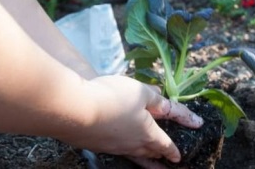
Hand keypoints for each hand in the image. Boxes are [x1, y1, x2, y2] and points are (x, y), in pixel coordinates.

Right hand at [57, 75, 202, 162]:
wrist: (75, 109)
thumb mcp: (141, 92)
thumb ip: (156, 99)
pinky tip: (119, 148)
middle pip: (149, 153)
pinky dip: (124, 151)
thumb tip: (166, 104)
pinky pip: (117, 150)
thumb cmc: (114, 98)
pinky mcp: (96, 145)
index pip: (165, 144)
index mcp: (148, 133)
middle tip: (166, 164)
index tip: (178, 157)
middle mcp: (132, 144)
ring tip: (147, 165)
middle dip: (159, 158)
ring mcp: (113, 147)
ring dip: (144, 160)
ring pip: (133, 155)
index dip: (173, 150)